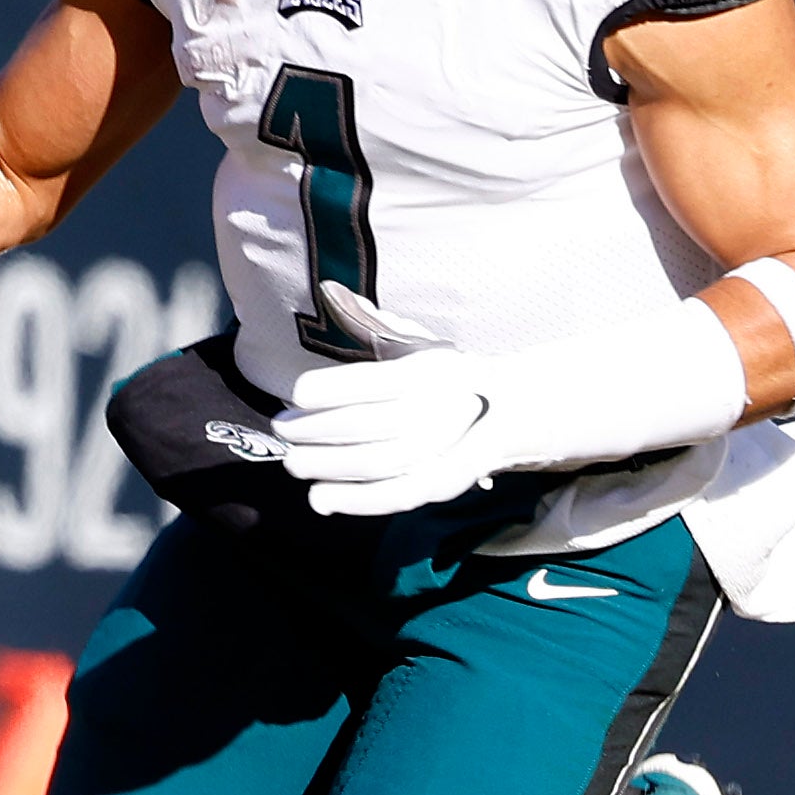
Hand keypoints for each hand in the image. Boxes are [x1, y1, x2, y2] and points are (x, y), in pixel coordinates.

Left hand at [276, 340, 517, 517]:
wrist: (510, 409)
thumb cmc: (447, 375)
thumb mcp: (420, 342)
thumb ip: (375, 324)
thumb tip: (330, 293)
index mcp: (430, 370)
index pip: (372, 382)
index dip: (328, 390)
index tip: (296, 393)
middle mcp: (439, 409)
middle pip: (366, 425)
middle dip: (316, 429)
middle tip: (283, 429)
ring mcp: (443, 449)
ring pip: (376, 463)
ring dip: (327, 466)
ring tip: (293, 461)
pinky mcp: (443, 482)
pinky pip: (396, 497)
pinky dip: (354, 501)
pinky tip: (320, 499)